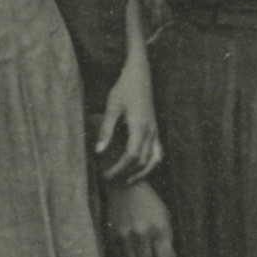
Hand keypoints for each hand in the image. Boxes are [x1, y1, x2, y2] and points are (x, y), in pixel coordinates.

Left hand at [92, 58, 160, 183]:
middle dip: (127, 173)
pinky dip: (150, 164)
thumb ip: (105, 130)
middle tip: (110, 180)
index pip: (132, 156)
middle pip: (143, 161)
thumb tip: (98, 152)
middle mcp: (151, 131)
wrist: (140, 74)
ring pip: (155, 160)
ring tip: (127, 181)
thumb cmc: (124, 88)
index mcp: (140, 127)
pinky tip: (138, 167)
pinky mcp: (156, 129)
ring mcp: (156, 131)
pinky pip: (158, 152)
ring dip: (142, 173)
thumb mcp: (111, 107)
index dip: (119, 169)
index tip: (105, 175)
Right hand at [105, 177, 176, 256]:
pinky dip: (124, 256)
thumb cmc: (150, 203)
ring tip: (139, 254)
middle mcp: (141, 233)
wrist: (126, 187)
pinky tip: (129, 249)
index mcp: (158, 228)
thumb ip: (168, 238)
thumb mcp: (165, 217)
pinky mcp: (112, 235)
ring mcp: (125, 235)